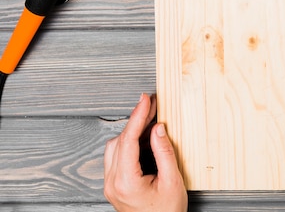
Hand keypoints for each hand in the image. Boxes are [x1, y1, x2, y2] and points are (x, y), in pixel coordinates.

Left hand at [104, 94, 187, 211]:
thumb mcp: (172, 181)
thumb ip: (164, 153)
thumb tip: (158, 129)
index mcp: (126, 182)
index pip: (128, 140)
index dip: (138, 116)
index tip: (145, 100)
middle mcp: (113, 183)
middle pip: (119, 141)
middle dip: (136, 120)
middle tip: (151, 105)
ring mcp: (110, 185)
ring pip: (115, 147)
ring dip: (131, 132)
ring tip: (150, 121)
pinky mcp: (114, 185)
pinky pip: (116, 157)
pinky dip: (128, 143)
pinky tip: (143, 138)